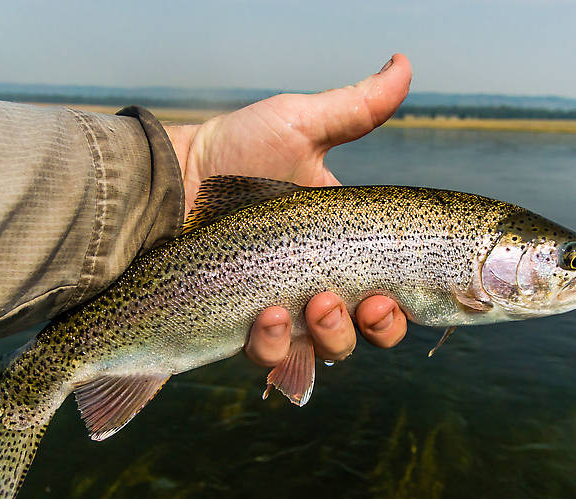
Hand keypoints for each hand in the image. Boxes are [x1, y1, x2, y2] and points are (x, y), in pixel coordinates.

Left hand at [164, 54, 411, 365]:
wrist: (170, 182)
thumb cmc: (235, 152)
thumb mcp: (299, 126)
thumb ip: (357, 108)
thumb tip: (404, 63)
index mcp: (342, 247)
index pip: (391, 290)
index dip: (405, 303)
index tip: (397, 292)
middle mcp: (320, 283)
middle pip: (369, 331)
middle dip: (379, 326)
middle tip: (367, 303)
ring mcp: (283, 311)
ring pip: (327, 350)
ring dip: (332, 336)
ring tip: (316, 305)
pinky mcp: (242, 330)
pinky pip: (270, 356)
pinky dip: (274, 345)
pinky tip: (265, 317)